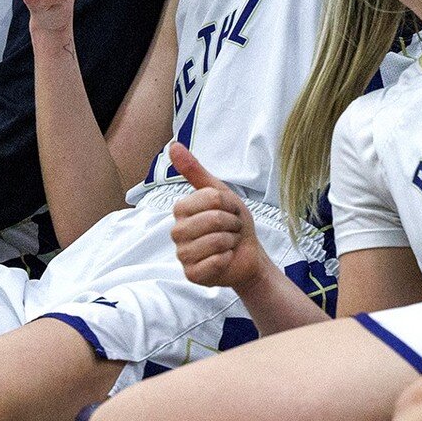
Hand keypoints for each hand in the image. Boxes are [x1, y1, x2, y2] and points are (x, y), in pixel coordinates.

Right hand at [170, 143, 271, 291]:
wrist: (248, 254)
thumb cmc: (233, 224)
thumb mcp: (219, 193)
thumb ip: (195, 171)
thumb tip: (173, 146)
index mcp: (181, 210)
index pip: (209, 198)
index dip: (227, 204)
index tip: (229, 211)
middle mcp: (177, 232)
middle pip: (212, 219)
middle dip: (231, 224)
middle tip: (231, 229)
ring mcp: (182, 254)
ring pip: (213, 241)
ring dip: (230, 241)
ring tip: (228, 243)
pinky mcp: (191, 274)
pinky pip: (212, 262)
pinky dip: (226, 259)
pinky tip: (225, 259)